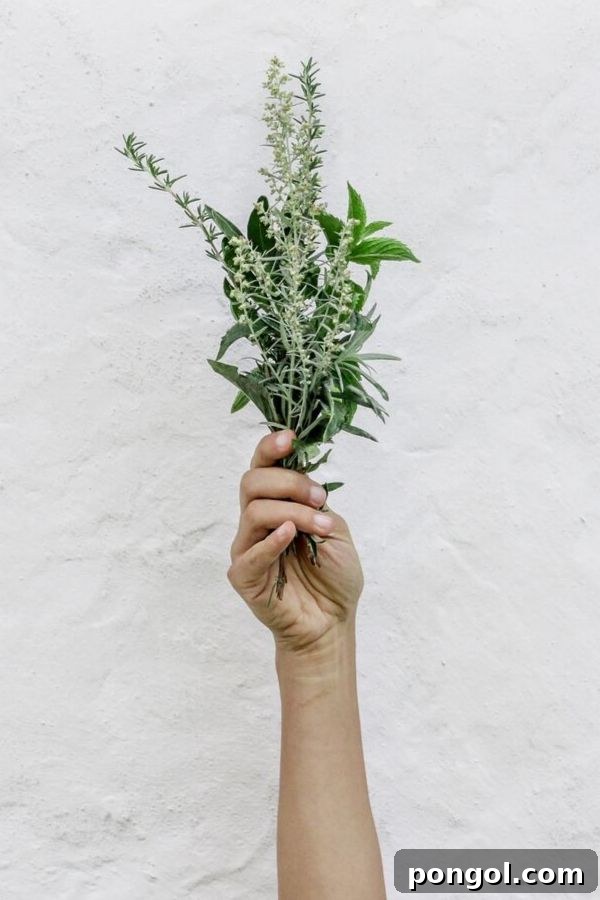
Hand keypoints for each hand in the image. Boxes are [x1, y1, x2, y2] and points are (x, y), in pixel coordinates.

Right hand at [227, 430, 363, 654]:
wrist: (332, 621)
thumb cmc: (333, 577)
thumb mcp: (334, 529)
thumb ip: (315, 504)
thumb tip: (304, 483)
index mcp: (277, 505)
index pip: (262, 467)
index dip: (271, 448)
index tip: (290, 438)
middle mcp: (257, 522)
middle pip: (252, 482)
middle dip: (289, 482)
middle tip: (319, 497)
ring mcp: (247, 548)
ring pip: (255, 511)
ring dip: (293, 513)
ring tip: (321, 527)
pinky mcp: (243, 576)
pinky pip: (251, 553)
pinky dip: (271, 541)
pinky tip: (290, 536)